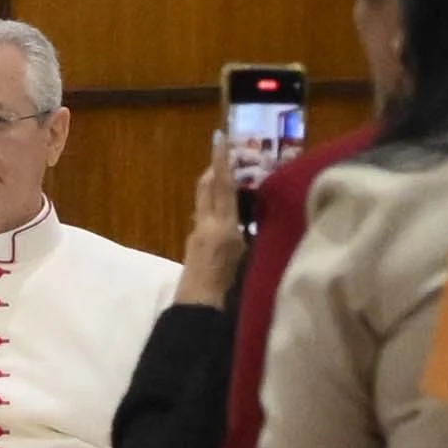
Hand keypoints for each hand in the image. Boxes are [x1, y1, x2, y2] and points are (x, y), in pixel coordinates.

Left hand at [176, 140, 255, 307]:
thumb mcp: (247, 258)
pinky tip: (226, 215)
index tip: (219, 138)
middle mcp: (206, 224)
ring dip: (214, 187)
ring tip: (231, 182)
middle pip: (206, 187)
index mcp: (223, 226)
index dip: (222, 161)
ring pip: (203, 200)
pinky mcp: (192, 244)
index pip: (223, 185)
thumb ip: (249, 234)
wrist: (198, 309)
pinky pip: (204, 215)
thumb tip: (254, 218)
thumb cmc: (228, 289)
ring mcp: (196, 233)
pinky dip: (214, 207)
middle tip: (226, 156)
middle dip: (215, 169)